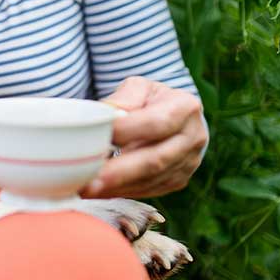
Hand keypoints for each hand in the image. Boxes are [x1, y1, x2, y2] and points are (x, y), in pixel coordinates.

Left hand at [81, 77, 207, 198]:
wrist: (176, 117)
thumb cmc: (151, 100)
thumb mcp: (139, 88)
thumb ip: (123, 99)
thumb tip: (103, 117)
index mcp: (184, 108)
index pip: (155, 123)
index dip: (125, 132)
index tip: (95, 137)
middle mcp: (193, 137)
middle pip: (154, 160)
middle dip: (119, 173)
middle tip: (88, 181)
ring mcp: (188, 163)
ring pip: (150, 180)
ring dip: (116, 187)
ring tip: (86, 188)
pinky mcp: (178, 181)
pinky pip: (148, 190)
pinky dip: (121, 192)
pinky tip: (99, 191)